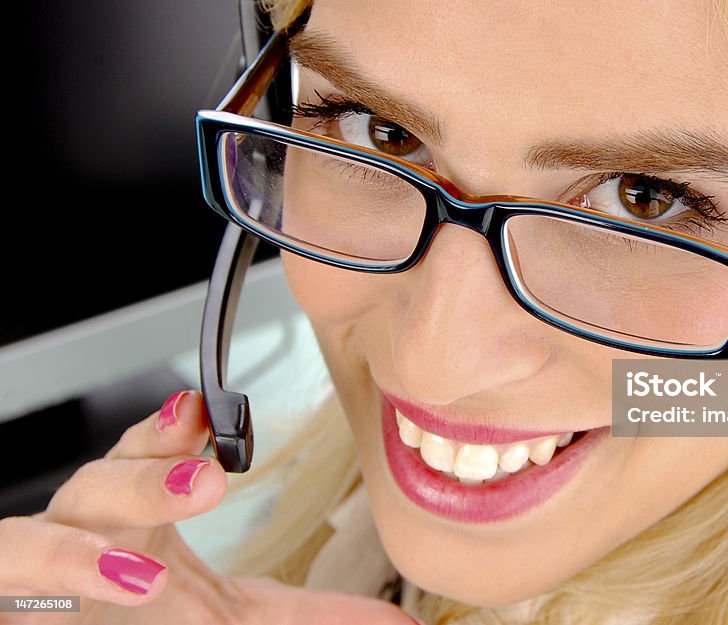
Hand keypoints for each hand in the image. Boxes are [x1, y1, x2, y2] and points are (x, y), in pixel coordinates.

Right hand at [0, 390, 417, 624]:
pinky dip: (45, 577)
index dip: (171, 430)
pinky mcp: (10, 598)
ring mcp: (36, 573)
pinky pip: (5, 575)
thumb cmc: (144, 620)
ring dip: (87, 545)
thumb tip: (403, 623)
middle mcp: (84, 533)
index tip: (206, 410)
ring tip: (146, 570)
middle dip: (148, 476)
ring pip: (37, 534)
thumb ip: (315, 616)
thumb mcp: (236, 619)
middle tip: (207, 481)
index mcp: (141, 518)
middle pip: (100, 483)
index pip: (150, 454)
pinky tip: (108, 584)